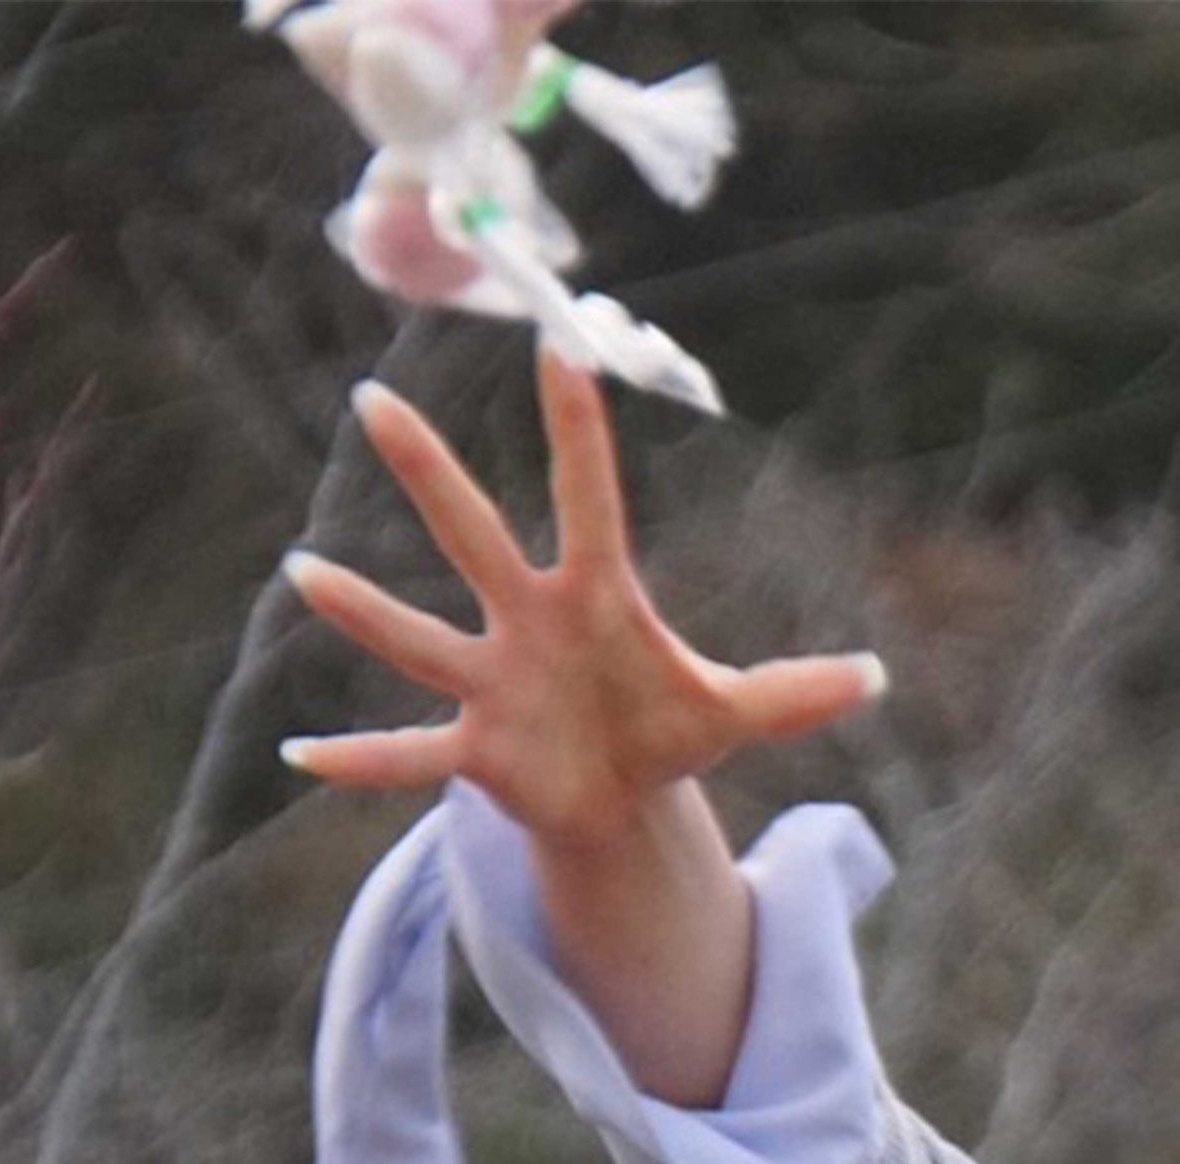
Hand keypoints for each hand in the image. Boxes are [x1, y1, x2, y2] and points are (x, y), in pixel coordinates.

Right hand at [278, 346, 882, 849]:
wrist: (620, 797)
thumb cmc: (668, 731)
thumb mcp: (737, 712)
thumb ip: (798, 692)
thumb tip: (879, 677)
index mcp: (597, 598)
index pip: (591, 500)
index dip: (579, 433)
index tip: (561, 350)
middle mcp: (528, 622)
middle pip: (474, 536)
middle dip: (431, 474)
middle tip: (374, 398)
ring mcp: (492, 683)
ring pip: (418, 639)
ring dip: (364, 612)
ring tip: (306, 574)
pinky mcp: (474, 750)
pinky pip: (406, 755)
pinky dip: (360, 760)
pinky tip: (300, 755)